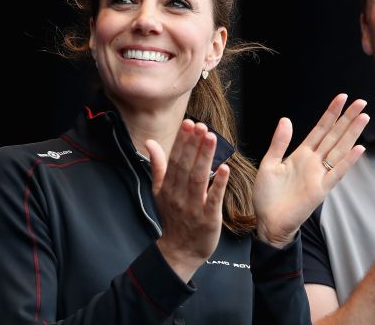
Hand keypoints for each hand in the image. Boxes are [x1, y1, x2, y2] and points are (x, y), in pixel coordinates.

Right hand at [147, 120, 229, 281]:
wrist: (179, 251)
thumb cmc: (173, 218)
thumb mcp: (160, 191)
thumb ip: (158, 166)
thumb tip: (150, 142)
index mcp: (168, 187)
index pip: (175, 159)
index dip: (182, 141)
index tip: (189, 123)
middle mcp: (178, 195)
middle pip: (186, 166)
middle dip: (193, 144)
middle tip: (201, 125)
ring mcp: (193, 207)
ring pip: (198, 178)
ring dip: (205, 157)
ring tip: (211, 138)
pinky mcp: (208, 218)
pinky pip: (213, 199)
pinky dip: (218, 184)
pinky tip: (224, 168)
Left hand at [254, 94, 368, 247]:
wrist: (269, 222)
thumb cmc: (267, 196)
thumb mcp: (268, 164)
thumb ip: (279, 142)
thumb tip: (286, 119)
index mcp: (301, 154)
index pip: (320, 129)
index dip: (331, 113)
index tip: (342, 98)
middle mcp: (314, 162)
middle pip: (334, 135)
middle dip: (347, 118)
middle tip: (361, 102)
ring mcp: (319, 175)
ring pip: (339, 149)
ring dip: (351, 134)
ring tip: (364, 117)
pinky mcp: (321, 190)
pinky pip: (336, 173)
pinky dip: (348, 161)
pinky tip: (359, 149)